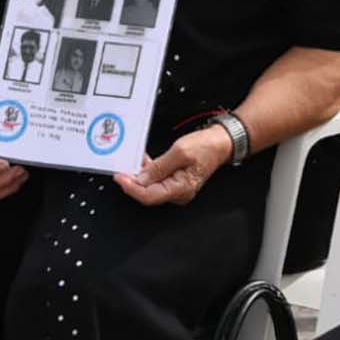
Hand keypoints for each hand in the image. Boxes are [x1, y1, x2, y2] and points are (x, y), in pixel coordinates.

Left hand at [115, 124, 231, 206]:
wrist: (220, 143)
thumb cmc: (205, 146)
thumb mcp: (180, 152)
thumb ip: (159, 166)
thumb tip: (141, 179)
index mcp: (181, 189)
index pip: (150, 196)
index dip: (132, 188)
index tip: (120, 177)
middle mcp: (178, 193)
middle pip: (148, 194)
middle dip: (133, 183)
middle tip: (120, 170)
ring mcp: (177, 189)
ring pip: (151, 188)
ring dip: (139, 177)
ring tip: (129, 164)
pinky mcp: (175, 182)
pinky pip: (157, 181)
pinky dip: (148, 172)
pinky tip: (142, 162)